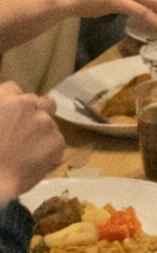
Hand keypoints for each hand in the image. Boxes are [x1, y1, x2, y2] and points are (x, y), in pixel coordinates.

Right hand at [0, 82, 62, 204]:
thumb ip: (0, 112)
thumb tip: (7, 118)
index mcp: (3, 98)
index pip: (14, 90)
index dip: (13, 105)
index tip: (11, 118)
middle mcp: (26, 104)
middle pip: (38, 101)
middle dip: (34, 114)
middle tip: (24, 134)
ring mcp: (44, 121)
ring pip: (49, 123)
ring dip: (42, 133)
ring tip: (27, 153)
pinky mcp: (56, 140)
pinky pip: (56, 142)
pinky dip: (48, 151)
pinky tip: (34, 162)